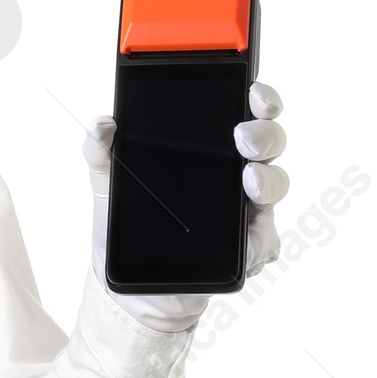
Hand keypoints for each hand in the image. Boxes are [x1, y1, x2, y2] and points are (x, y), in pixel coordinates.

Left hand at [85, 81, 287, 329]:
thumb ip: (100, 151)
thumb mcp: (108, 184)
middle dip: (264, 133)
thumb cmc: (130, 226)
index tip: (252, 91)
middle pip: (270, 142)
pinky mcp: (250, 247)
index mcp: (211, 148)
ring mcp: (248, 210)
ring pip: (275, 184)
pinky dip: (259, 236)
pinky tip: (247, 238)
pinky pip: (267, 238)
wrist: (133, 287)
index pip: (245, 111)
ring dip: (267, 179)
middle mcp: (237, 172)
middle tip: (242, 137)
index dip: (258, 97)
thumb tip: (102, 124)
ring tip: (247, 180)